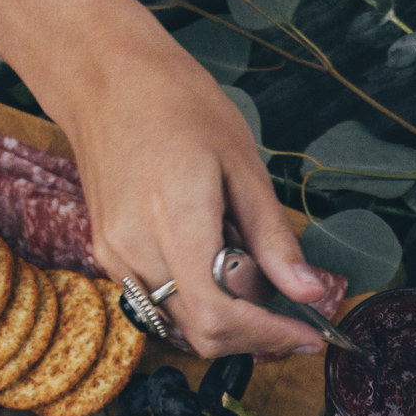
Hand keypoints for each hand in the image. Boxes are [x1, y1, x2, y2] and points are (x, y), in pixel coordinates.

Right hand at [52, 6, 334, 358]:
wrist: (104, 78)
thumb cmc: (179, 106)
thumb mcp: (244, 165)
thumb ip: (274, 238)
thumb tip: (311, 294)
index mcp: (174, 221)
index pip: (219, 315)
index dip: (269, 337)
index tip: (310, 335)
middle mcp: (135, 249)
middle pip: (203, 333)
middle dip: (256, 336)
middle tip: (297, 316)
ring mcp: (115, 256)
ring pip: (182, 324)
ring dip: (230, 320)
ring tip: (258, 278)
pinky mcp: (108, 255)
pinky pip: (162, 302)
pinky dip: (201, 302)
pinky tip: (221, 266)